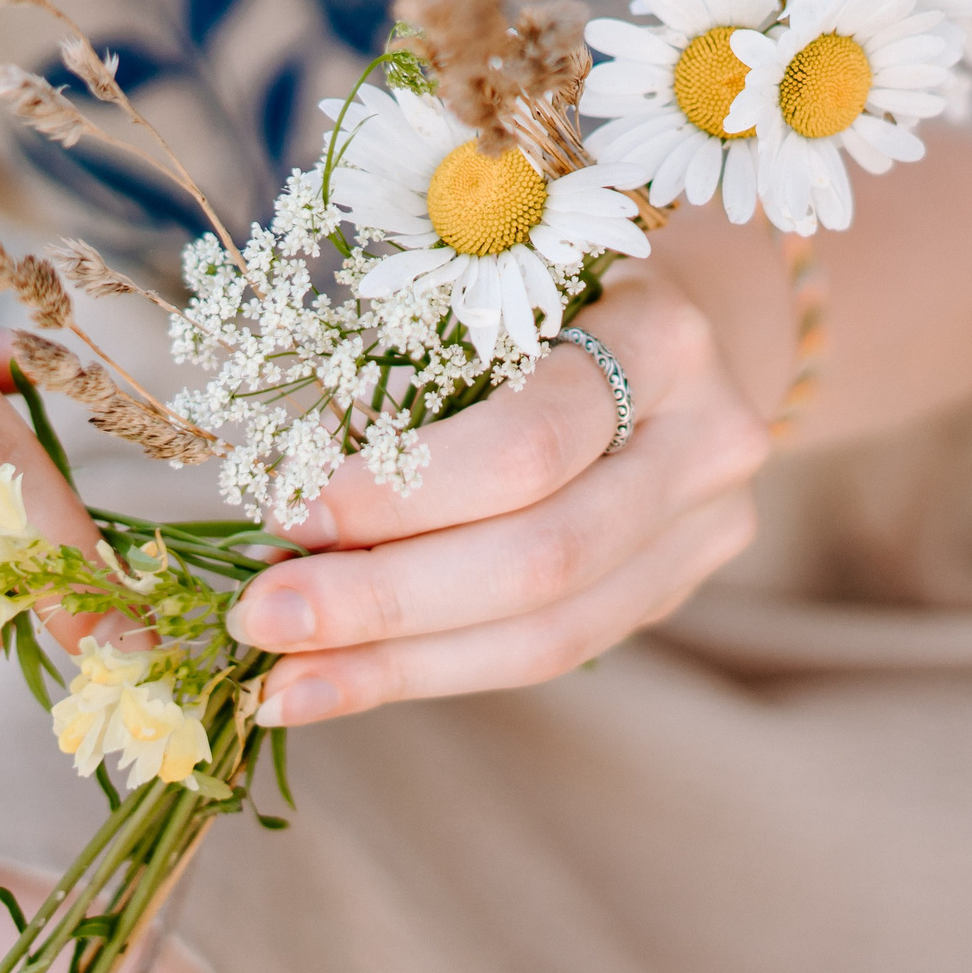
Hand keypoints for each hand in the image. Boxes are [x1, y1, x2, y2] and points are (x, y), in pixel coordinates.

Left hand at [224, 266, 768, 726]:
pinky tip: (343, 679)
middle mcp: (708, 437)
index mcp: (660, 336)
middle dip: (386, 598)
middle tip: (263, 617)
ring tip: (285, 679)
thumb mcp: (491, 292)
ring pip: (551, 632)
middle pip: (544, 555)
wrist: (678, 329)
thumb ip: (409, 381)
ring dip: (398, 661)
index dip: (403, 494)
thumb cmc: (550, 292)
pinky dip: (435, 669)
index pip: (528, 443)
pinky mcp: (676, 588)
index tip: (288, 512)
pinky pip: (551, 651)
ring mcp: (707, 526)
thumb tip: (285, 511)